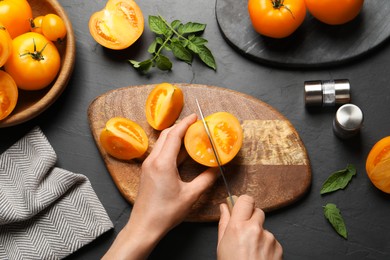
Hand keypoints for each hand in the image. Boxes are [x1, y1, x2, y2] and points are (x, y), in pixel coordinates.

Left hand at [103, 114, 218, 259]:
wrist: (144, 226)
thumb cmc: (166, 213)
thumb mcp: (190, 196)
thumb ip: (206, 180)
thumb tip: (217, 169)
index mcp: (163, 163)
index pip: (174, 135)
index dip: (185, 123)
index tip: (196, 116)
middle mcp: (153, 160)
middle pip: (166, 135)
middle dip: (180, 126)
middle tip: (195, 124)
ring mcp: (148, 165)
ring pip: (161, 143)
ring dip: (175, 136)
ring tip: (190, 135)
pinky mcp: (147, 171)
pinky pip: (159, 152)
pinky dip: (170, 147)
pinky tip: (181, 152)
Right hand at [217, 195, 282, 259]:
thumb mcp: (221, 245)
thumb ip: (224, 223)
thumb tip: (223, 207)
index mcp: (238, 226)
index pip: (246, 200)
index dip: (243, 203)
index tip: (240, 208)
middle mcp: (255, 229)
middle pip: (257, 211)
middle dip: (251, 218)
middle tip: (244, 233)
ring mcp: (269, 238)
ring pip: (264, 227)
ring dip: (259, 234)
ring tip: (251, 251)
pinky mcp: (279, 247)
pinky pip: (272, 240)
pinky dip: (267, 246)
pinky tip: (259, 257)